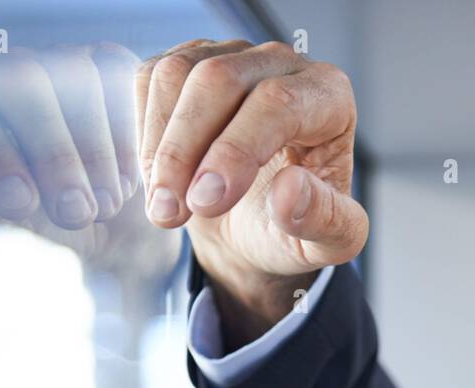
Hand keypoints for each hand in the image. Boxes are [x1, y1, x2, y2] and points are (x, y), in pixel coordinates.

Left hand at [0, 43, 179, 278]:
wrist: (107, 223)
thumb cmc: (46, 217)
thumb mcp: (7, 221)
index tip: (20, 205)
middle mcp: (12, 71)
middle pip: (24, 86)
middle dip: (52, 155)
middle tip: (74, 214)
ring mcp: (64, 61)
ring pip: (79, 81)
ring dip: (94, 153)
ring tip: (105, 208)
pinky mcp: (113, 67)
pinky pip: (122, 87)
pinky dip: (127, 140)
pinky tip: (127, 186)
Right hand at [134, 39, 368, 328]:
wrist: (256, 226)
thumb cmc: (296, 228)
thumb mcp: (328, 244)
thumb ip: (325, 221)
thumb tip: (289, 189)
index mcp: (329, 98)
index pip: (278, 103)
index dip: (236, 151)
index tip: (206, 203)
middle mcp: (282, 64)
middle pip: (219, 80)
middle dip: (185, 151)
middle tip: (171, 214)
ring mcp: (231, 57)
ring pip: (177, 75)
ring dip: (160, 147)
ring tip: (167, 209)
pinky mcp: (188, 63)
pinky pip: (150, 80)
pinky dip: (146, 134)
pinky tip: (161, 180)